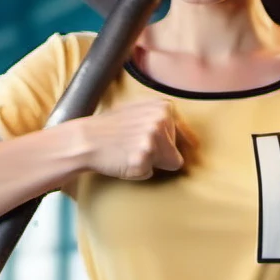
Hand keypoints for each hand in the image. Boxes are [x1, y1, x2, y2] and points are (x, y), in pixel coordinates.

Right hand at [77, 99, 195, 180]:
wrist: (86, 139)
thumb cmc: (111, 128)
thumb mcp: (139, 110)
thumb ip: (163, 118)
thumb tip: (193, 140)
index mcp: (164, 107)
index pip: (185, 136)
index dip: (177, 146)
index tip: (179, 151)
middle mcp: (161, 120)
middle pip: (176, 152)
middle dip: (159, 154)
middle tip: (134, 146)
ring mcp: (153, 138)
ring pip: (167, 164)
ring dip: (150, 163)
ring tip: (129, 152)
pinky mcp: (144, 157)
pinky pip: (150, 173)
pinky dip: (138, 171)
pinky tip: (124, 160)